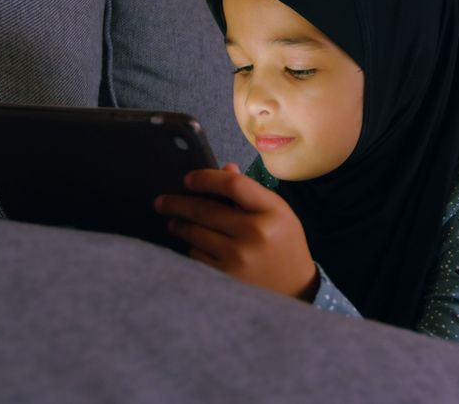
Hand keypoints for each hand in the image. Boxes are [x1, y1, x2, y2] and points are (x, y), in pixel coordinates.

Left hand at [154, 164, 319, 301]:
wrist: (296, 289)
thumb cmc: (283, 244)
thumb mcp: (277, 212)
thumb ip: (250, 191)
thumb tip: (223, 169)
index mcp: (272, 211)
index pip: (233, 185)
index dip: (205, 178)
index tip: (188, 179)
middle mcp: (255, 233)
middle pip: (206, 209)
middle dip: (177, 203)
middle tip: (162, 201)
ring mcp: (239, 258)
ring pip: (195, 233)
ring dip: (180, 225)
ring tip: (174, 222)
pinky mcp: (226, 277)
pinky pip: (196, 256)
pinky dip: (192, 248)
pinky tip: (194, 245)